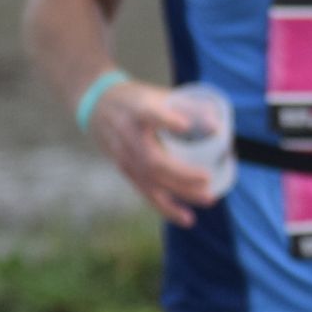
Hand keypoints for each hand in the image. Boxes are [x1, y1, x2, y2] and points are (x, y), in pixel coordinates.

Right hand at [86, 80, 218, 226]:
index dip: (165, 120)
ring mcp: (123, 155)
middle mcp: (126, 135)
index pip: (149, 114)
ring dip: (179, 193)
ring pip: (149, 181)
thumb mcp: (158, 94)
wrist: (95, 104)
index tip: (184, 125)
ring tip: (208, 200)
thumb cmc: (137, 99)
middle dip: (182, 173)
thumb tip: (217, 129)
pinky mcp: (124, 169)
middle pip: (152, 159)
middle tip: (208, 178)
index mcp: (136, 109)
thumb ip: (188, 108)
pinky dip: (166, 206)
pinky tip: (186, 217)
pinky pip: (145, 191)